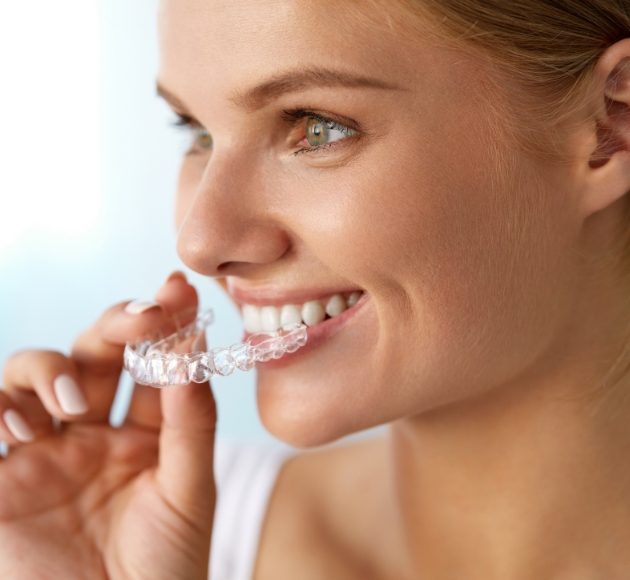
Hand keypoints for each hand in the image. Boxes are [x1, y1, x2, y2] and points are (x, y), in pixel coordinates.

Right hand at [0, 272, 216, 579]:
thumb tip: (193, 348)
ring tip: (71, 410)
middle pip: (91, 354)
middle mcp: (90, 434)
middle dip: (114, 326)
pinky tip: (17, 431)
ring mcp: (41, 455)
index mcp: (142, 434)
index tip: (178, 288)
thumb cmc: (166, 569)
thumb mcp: (189, 491)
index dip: (164, 324)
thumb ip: (191, 422)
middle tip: (140, 322)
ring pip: (29, 377)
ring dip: (47, 374)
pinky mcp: (0, 484)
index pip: (150, 363)